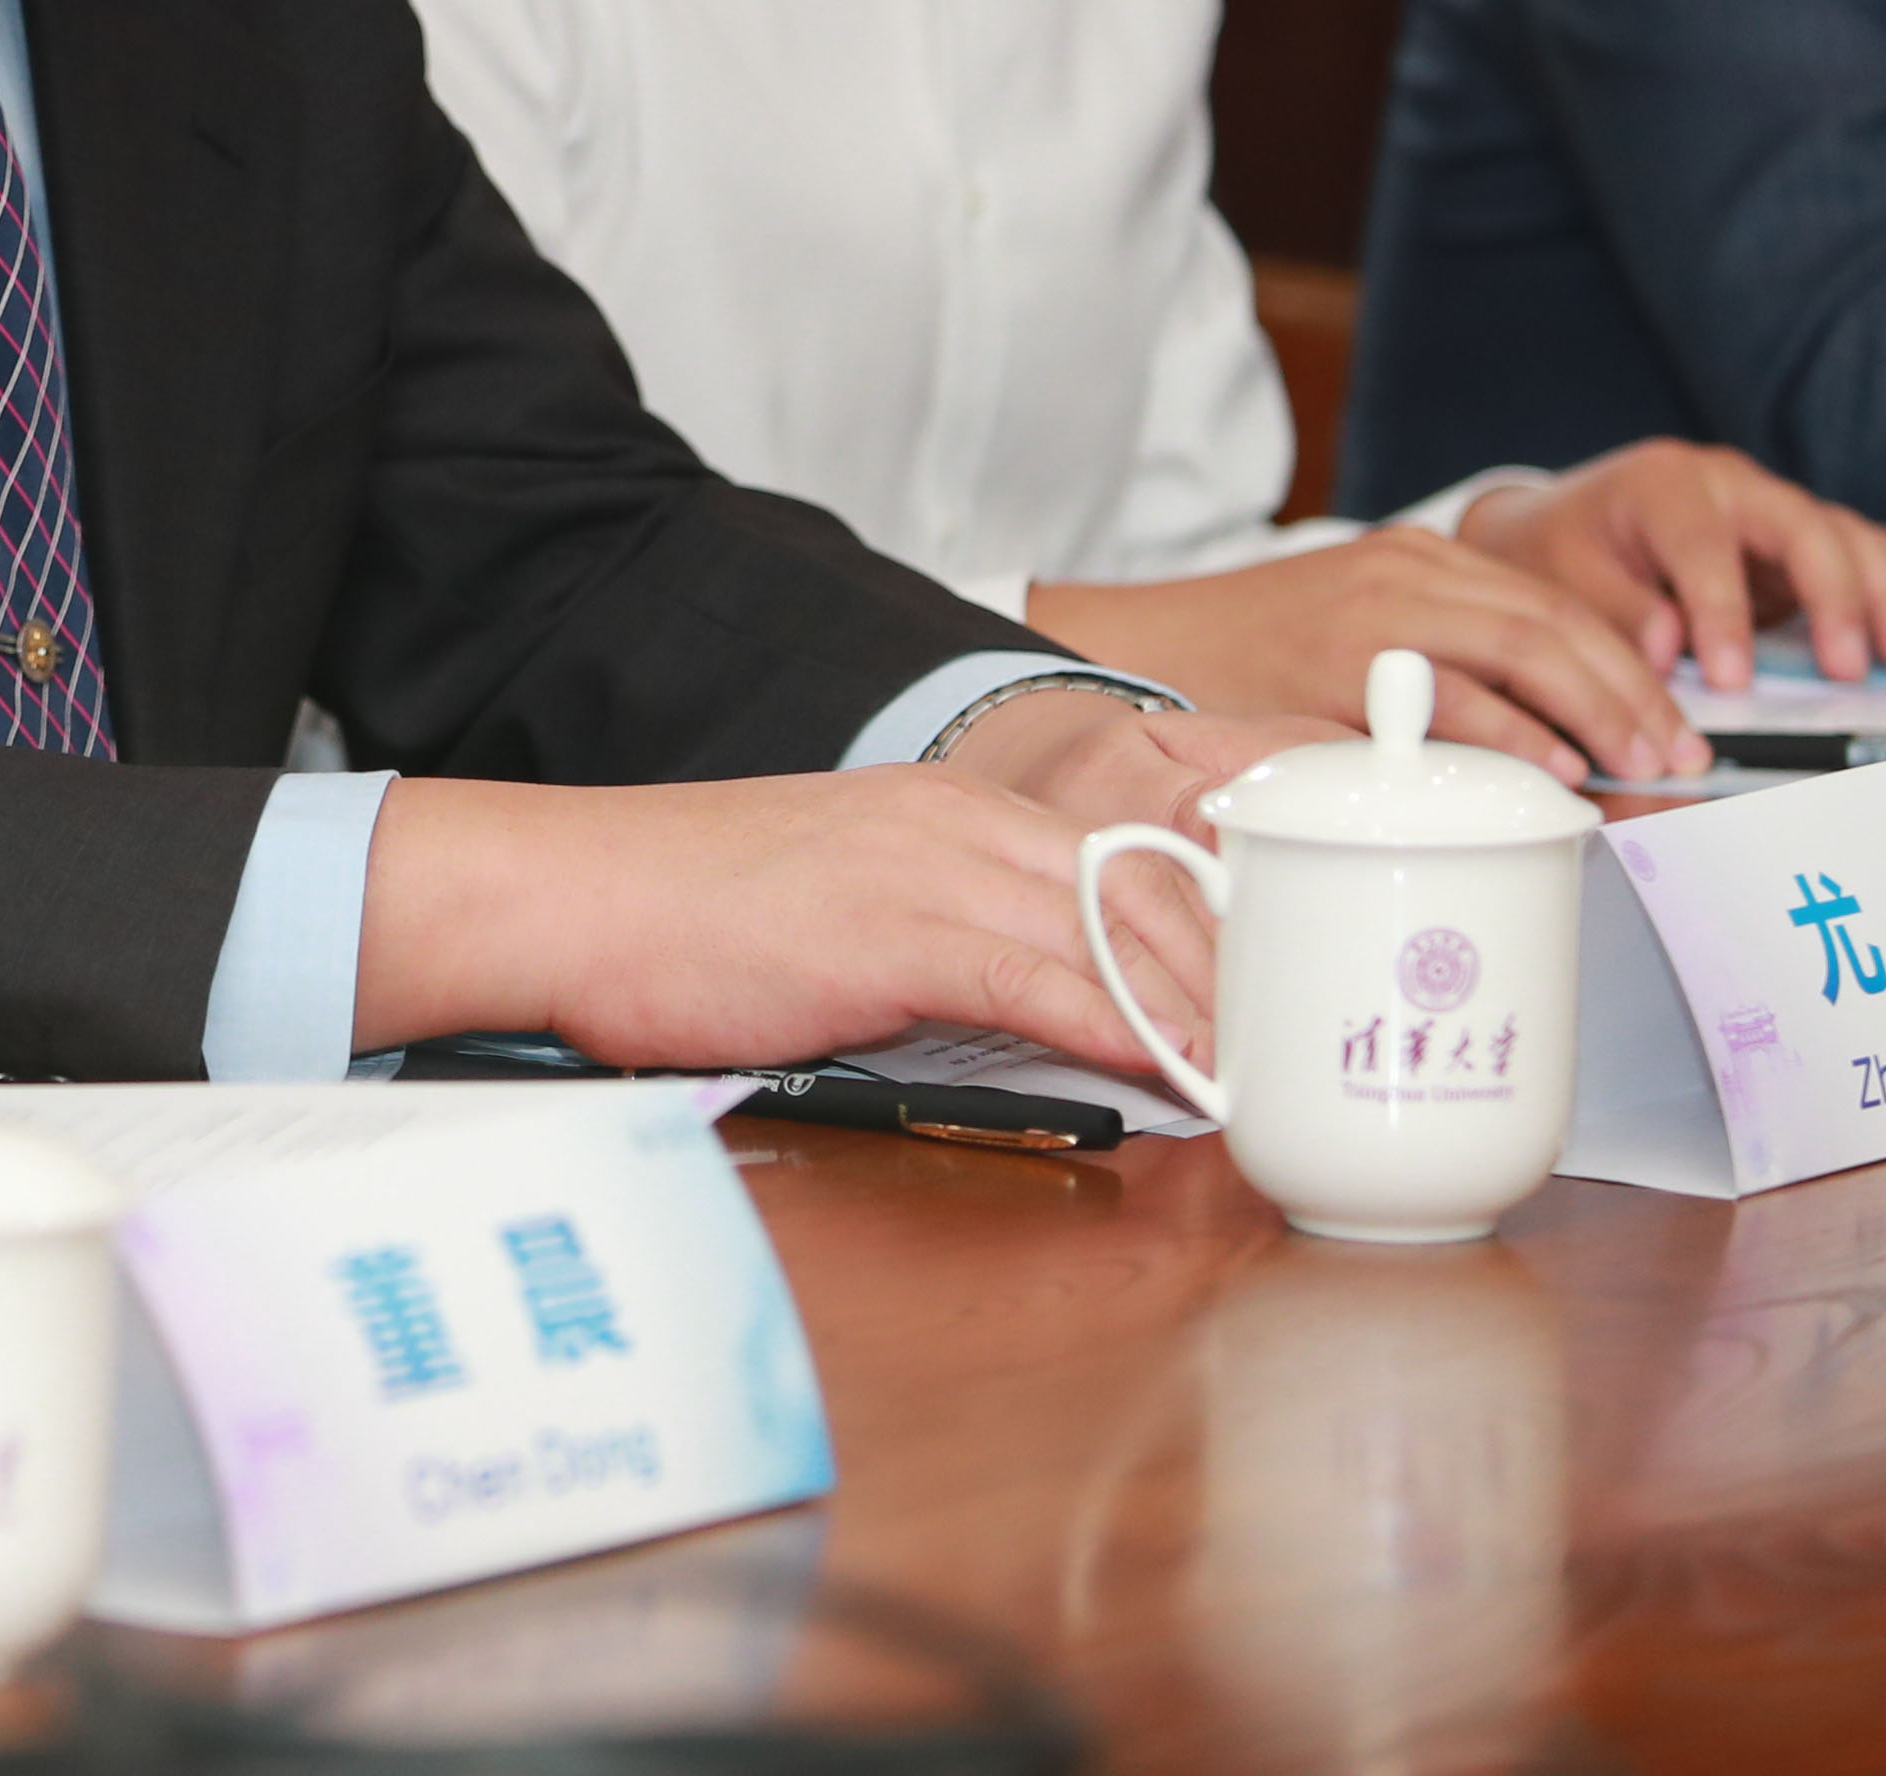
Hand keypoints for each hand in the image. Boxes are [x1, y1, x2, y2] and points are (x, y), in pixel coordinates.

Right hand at [349, 706, 1313, 1090]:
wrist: (567, 893)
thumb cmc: (685, 921)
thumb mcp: (842, 918)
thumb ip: (949, 954)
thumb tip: (1045, 1026)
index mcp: (950, 809)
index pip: (1129, 857)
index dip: (1220, 925)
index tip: (1280, 992)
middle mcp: (960, 818)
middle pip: (1154, 884)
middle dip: (1247, 967)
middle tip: (1317, 1043)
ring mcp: (931, 864)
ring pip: (1121, 928)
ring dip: (1212, 1009)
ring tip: (1282, 1075)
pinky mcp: (898, 928)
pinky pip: (1049, 981)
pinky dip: (1132, 1031)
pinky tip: (1182, 1076)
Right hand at [1037, 526, 1712, 786]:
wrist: (1146, 642)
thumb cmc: (1258, 658)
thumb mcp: (1363, 632)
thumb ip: (1445, 665)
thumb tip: (1552, 740)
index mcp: (1423, 558)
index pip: (1557, 602)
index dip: (1629, 666)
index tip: (1674, 724)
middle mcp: (1409, 570)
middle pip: (1557, 623)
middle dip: (1633, 693)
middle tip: (1677, 756)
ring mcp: (1374, 612)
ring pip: (1521, 646)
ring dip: (1595, 711)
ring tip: (1637, 766)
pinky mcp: (1339, 663)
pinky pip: (1447, 696)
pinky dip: (1512, 733)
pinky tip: (1551, 768)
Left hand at [1457, 439, 1885, 690]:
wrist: (1567, 524)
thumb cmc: (1564, 551)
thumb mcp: (1562, 576)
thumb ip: (1614, 609)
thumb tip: (1665, 648)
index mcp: (1663, 484)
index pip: (1703, 544)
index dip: (1720, 614)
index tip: (1729, 680)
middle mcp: (1730, 482)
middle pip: (1801, 525)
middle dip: (1832, 598)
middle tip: (1844, 671)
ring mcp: (1775, 503)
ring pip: (1849, 534)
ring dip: (1885, 595)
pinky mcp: (1804, 535)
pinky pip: (1866, 550)